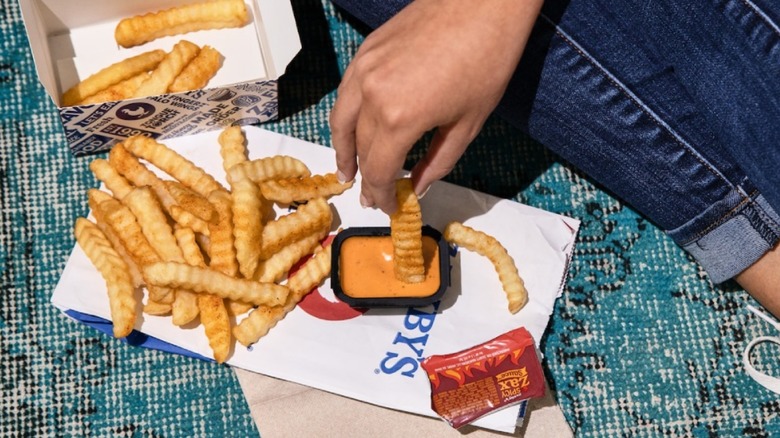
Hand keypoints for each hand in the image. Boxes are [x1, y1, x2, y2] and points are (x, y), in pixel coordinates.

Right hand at [330, 0, 541, 213]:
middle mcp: (372, 95)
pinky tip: (352, 130)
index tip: (390, 208)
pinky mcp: (365, 53)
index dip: (383, 195)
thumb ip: (437, 162)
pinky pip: (345, 95)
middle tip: (371, 196)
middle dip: (366, 177)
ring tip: (348, 172)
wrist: (483, 3)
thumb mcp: (467, 124)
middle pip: (360, 149)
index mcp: (399, 118)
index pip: (379, 170)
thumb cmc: (486, 58)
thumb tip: (417, 186)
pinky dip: (345, 119)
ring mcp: (363, 70)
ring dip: (344, 151)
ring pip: (342, 122)